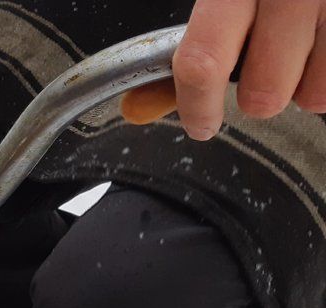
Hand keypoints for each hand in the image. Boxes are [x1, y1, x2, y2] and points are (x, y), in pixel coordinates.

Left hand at [122, 0, 325, 137]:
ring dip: (300, 86)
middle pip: (263, 92)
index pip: (201, 62)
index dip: (196, 106)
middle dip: (257, 96)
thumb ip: (188, 52)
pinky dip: (325, 74)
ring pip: (311, 93)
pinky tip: (320, 47)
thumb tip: (137, 109)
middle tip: (261, 70)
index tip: (201, 124)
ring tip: (297, 52)